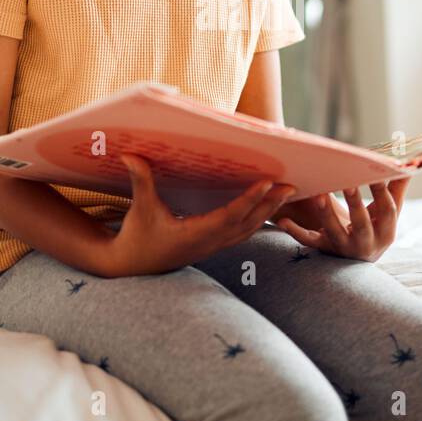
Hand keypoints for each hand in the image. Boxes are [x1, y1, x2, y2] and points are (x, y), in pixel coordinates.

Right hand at [105, 153, 295, 276]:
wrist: (132, 264)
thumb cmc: (137, 236)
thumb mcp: (140, 208)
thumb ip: (141, 181)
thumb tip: (129, 155)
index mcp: (195, 235)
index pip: (229, 216)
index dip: (250, 200)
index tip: (267, 183)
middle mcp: (209, 243)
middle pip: (248, 223)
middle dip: (270, 204)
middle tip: (292, 186)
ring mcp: (213, 246)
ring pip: (248, 230)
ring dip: (268, 212)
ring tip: (286, 193)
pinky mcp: (212, 246)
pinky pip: (242, 232)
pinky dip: (257, 219)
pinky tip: (267, 206)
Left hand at [271, 178, 410, 262]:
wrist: (359, 261)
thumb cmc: (376, 228)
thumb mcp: (389, 213)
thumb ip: (398, 188)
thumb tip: (411, 163)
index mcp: (386, 233)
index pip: (387, 211)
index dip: (382, 192)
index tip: (376, 173)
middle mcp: (366, 244)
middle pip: (361, 223)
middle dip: (355, 204)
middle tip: (348, 183)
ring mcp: (343, 248)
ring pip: (333, 232)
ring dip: (325, 214)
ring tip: (319, 195)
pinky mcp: (324, 250)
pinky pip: (308, 242)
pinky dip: (294, 232)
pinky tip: (282, 221)